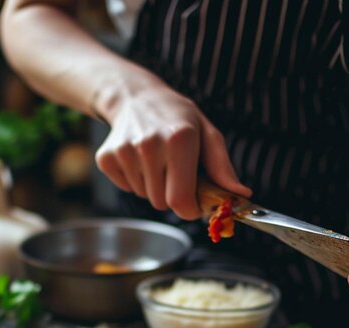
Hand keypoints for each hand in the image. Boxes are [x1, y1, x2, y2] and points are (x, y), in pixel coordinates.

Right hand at [95, 84, 250, 219]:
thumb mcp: (207, 135)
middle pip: (162, 203)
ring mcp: (125, 151)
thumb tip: (242, 194)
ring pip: (144, 197)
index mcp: (180, 140)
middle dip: (171, 196)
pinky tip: (139, 159)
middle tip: (174, 171)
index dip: (189, 209)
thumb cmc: (178, 119)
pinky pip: (126, 188)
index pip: (181, 201)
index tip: (194, 203)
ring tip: (156, 161)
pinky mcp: (106, 158)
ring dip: (153, 187)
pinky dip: (135, 181)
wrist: (135, 97)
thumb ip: (223, 169)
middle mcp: (149, 145)